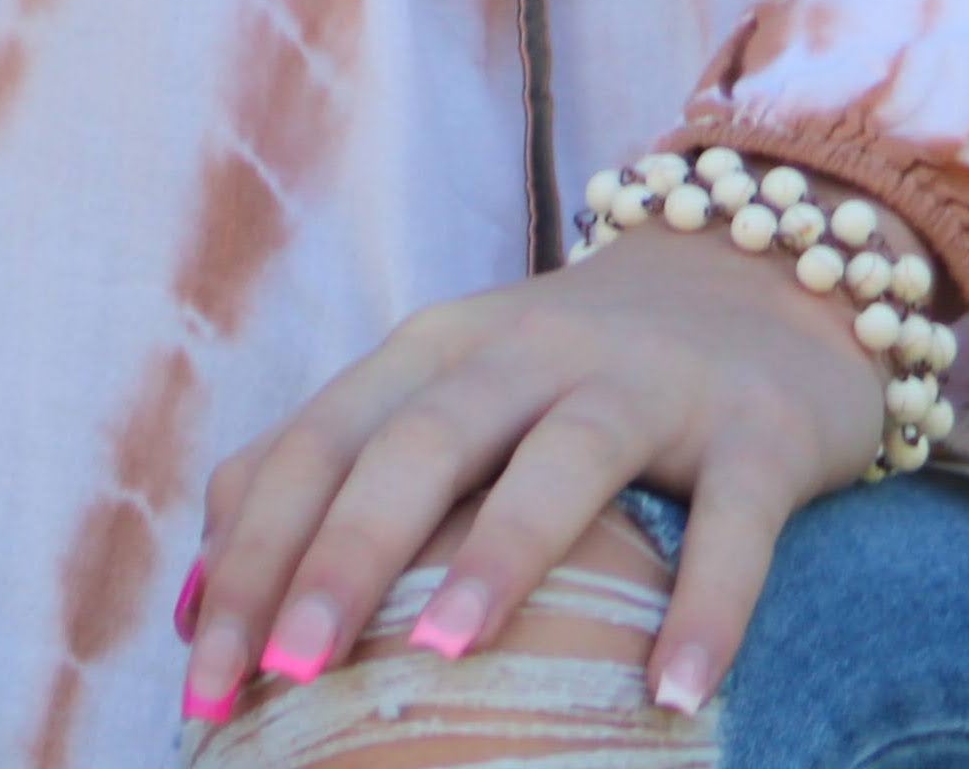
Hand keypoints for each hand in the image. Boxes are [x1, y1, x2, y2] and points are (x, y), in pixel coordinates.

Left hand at [181, 217, 897, 723]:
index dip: (254, 553)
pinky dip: (705, 603)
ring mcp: (649, 384)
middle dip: (345, 551)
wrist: (772, 275)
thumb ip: (329, 472)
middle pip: (421, 441)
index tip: (202, 675)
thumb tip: (196, 600)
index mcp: (438, 349)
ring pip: (563, 455)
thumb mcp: (444, 394)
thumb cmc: (573, 373)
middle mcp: (531, 349)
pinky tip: (674, 693)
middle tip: (287, 669)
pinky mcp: (756, 430)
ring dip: (500, 549)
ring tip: (443, 653)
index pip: (319, 444)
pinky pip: (731, 518)